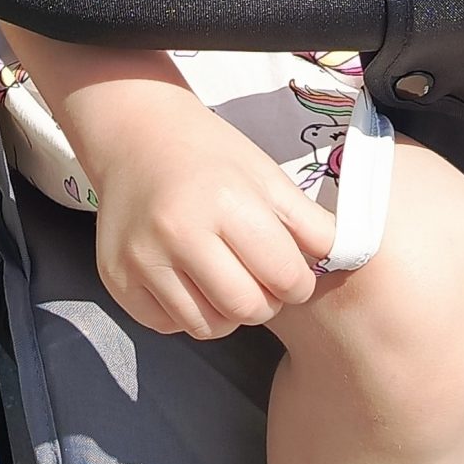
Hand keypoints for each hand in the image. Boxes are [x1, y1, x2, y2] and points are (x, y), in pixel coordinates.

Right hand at [88, 102, 337, 339]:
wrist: (136, 136)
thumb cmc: (211, 155)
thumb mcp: (267, 176)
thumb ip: (310, 224)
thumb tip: (347, 262)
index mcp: (226, 203)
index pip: (284, 276)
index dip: (298, 282)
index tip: (291, 271)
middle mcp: (178, 233)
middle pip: (246, 309)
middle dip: (265, 301)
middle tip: (259, 278)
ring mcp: (142, 260)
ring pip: (207, 327)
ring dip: (227, 313)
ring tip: (225, 278)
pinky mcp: (117, 279)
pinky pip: (168, 325)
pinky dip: (187, 313)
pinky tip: (189, 279)